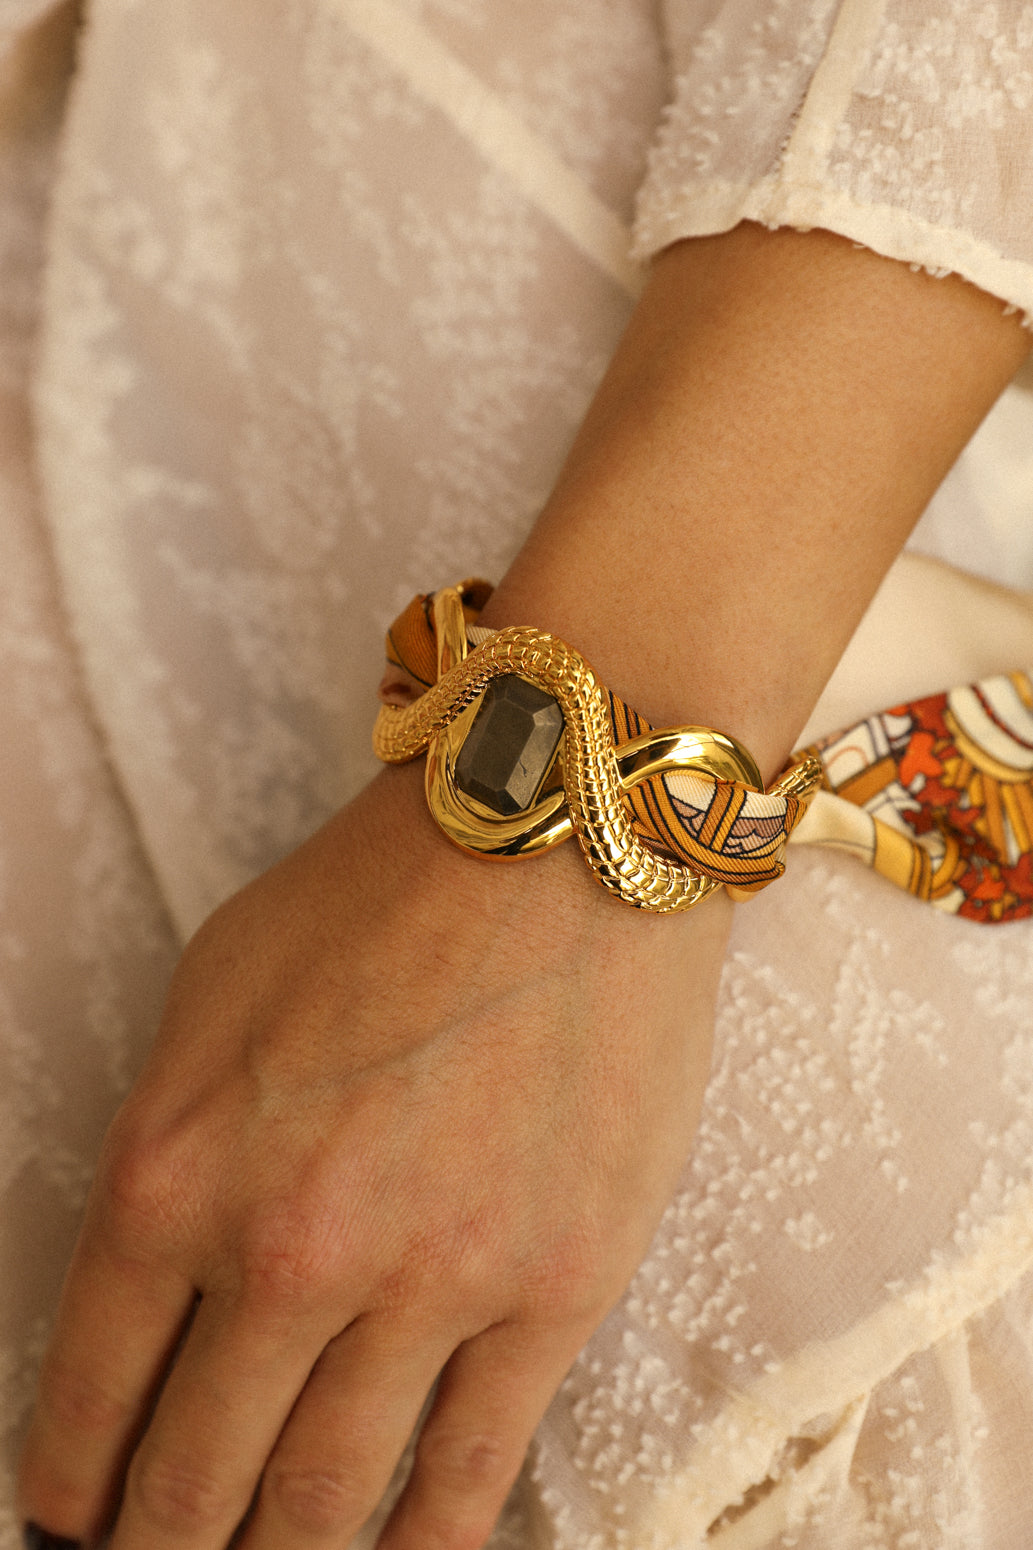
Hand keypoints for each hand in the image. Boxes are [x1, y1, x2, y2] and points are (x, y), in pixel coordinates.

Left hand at [19, 761, 727, 1549]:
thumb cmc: (378, 896)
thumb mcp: (211, 995)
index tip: (78, 1525)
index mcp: (177, 1171)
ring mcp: (431, 1283)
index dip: (72, 1490)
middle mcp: (290, 1251)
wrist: (563, 837)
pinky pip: (469, 1474)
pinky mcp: (552, 1291)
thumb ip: (172, 1148)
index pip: (88, 1397)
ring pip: (324, 1500)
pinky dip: (418, 1547)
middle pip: (195, 1483)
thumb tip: (156, 1288)